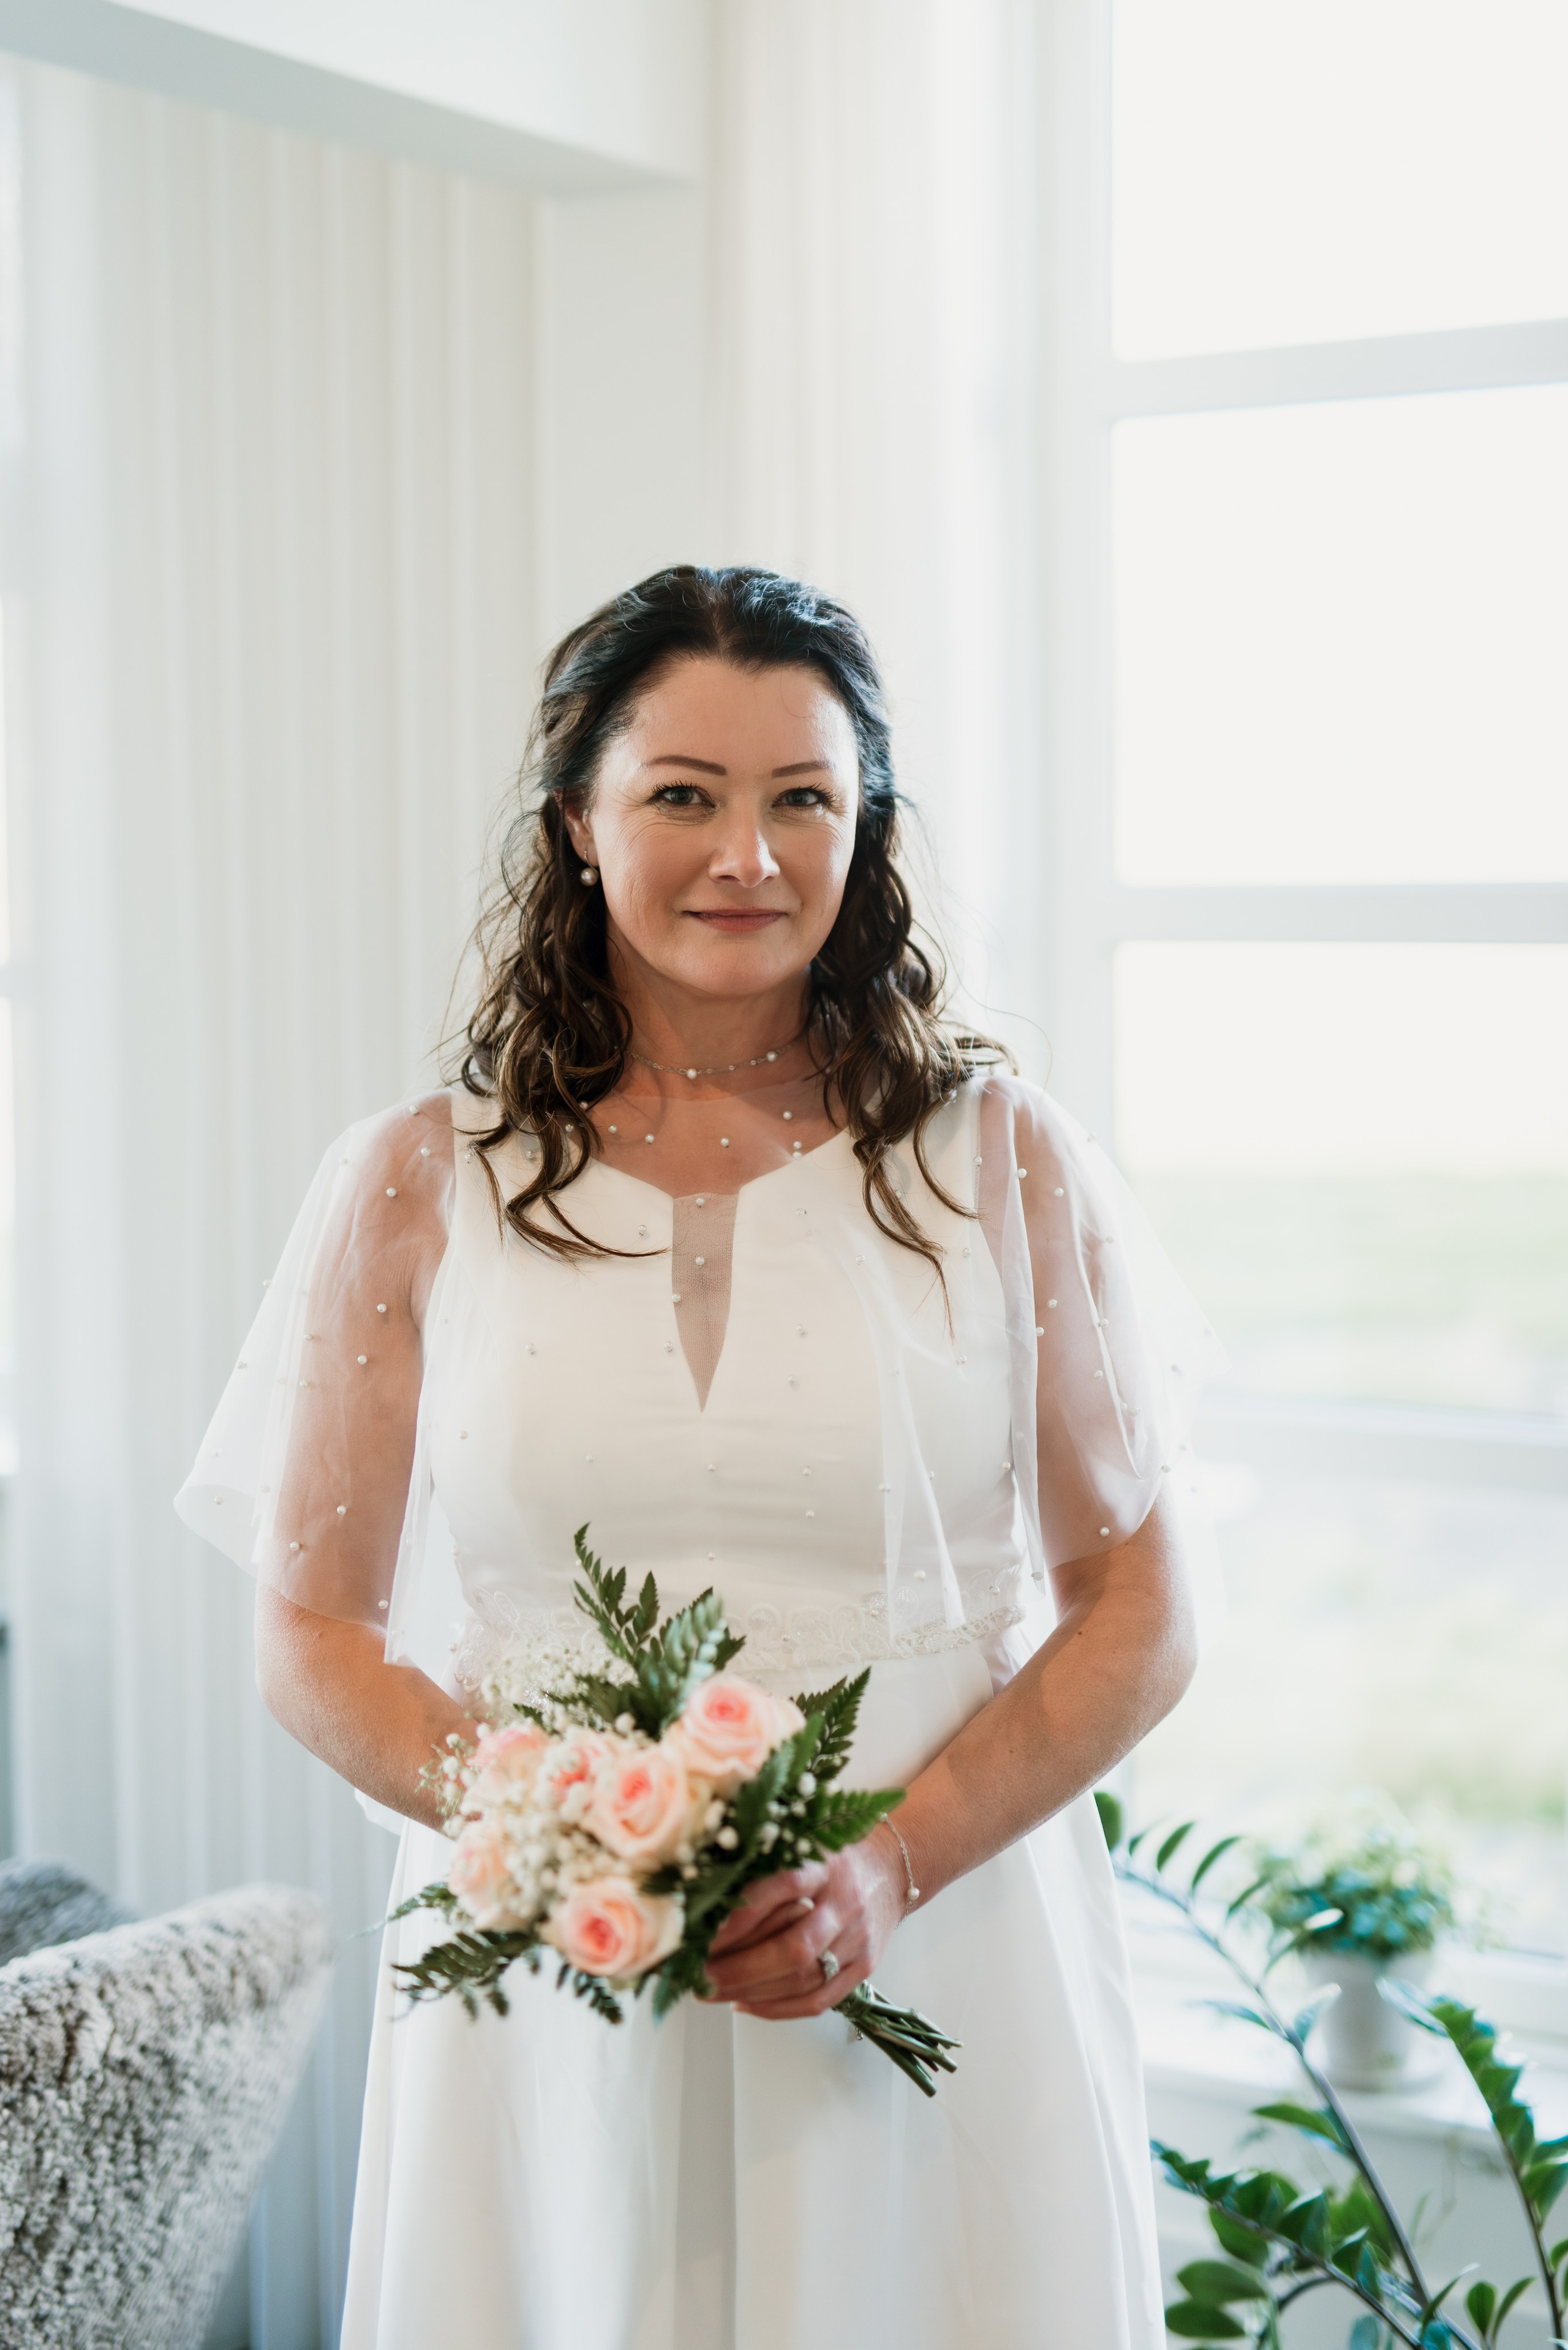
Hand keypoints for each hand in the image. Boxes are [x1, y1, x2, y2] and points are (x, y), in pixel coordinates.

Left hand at [703, 1830, 907, 2019]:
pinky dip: (777, 2009)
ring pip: (804, 1979)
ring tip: (712, 1992)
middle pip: (795, 1946)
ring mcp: (858, 1939)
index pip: (783, 1886)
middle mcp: (846, 1902)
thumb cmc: (829, 1860)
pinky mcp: (864, 1968)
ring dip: (752, 1992)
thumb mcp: (800, 1845)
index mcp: (826, 1863)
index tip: (701, 1932)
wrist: (889, 1871)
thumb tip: (704, 1902)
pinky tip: (744, 2004)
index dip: (741, 1914)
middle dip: (740, 1967)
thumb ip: (763, 1867)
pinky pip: (819, 2001)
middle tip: (699, 1975)